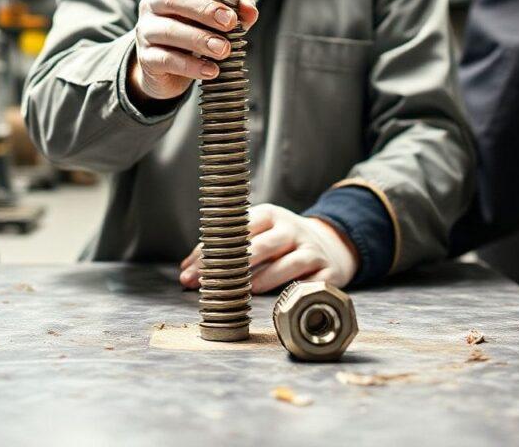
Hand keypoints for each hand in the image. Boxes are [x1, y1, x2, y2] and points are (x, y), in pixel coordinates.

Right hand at [129, 0, 257, 103]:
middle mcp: (152, 3)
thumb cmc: (193, 28)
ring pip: (169, 30)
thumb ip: (235, 9)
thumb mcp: (215, 15)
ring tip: (224, 49)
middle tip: (230, 21)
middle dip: (205, 9)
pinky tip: (211, 70)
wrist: (167, 67)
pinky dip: (191, 66)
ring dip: (200, 39)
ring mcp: (145, 31)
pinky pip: (166, 59)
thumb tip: (250, 10)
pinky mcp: (146, 58)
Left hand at [179, 203, 358, 293]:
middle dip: (230, 268)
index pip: (237, 229)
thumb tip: (186, 269)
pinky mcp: (328, 272)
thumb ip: (225, 248)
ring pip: (285, 265)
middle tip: (207, 286)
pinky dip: (292, 294)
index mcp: (270, 214)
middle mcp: (291, 229)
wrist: (332, 245)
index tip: (190, 271)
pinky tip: (277, 303)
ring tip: (241, 293)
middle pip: (260, 246)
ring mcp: (311, 250)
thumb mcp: (259, 233)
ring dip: (261, 281)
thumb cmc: (283, 242)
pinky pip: (309, 285)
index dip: (212, 250)